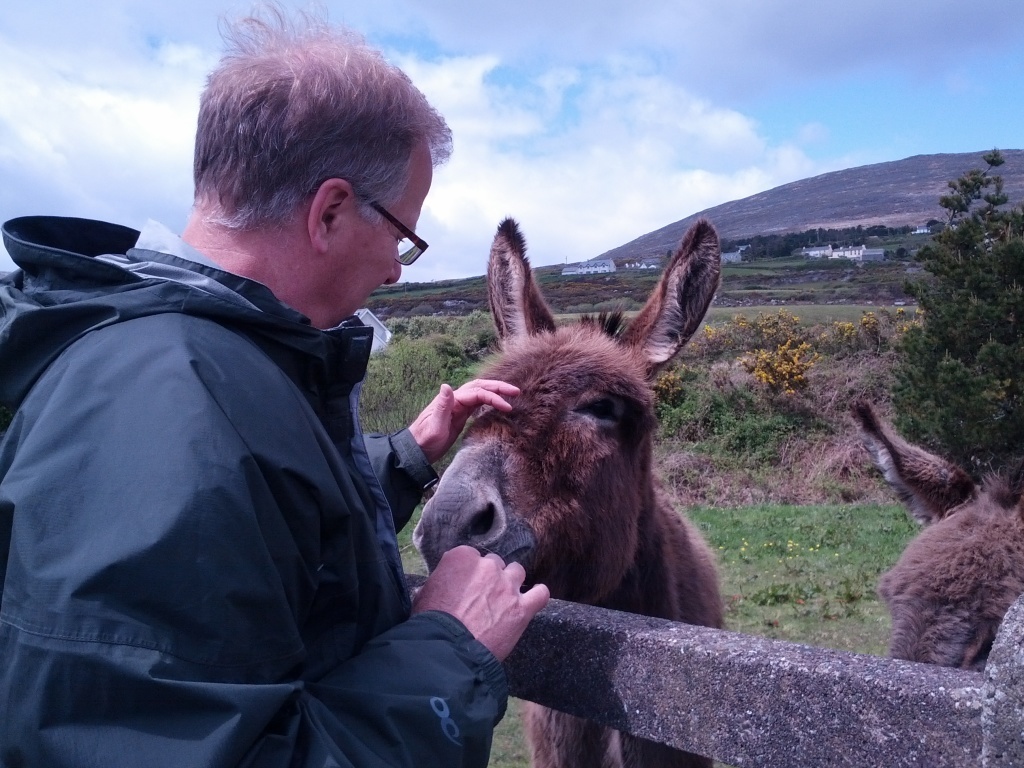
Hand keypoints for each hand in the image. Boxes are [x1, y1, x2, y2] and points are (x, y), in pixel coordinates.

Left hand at [408, 379, 518, 463]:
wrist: (416, 451)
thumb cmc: (425, 441)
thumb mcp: (434, 427)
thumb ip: (442, 407)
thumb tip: (447, 385)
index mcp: (452, 401)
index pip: (477, 393)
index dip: (494, 397)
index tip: (508, 407)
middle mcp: (455, 399)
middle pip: (480, 387)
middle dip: (498, 387)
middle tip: (516, 392)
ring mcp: (457, 406)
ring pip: (479, 393)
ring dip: (495, 392)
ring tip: (511, 395)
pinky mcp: (459, 414)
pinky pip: (477, 403)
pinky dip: (489, 400)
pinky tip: (497, 404)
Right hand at [411, 546, 549, 660]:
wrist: (448, 650)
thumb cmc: (430, 624)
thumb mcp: (423, 596)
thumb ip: (436, 585)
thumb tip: (434, 588)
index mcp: (462, 557)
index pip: (470, 556)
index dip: (467, 573)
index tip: (464, 588)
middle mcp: (487, 566)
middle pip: (495, 563)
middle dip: (489, 578)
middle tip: (481, 599)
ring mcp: (507, 585)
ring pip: (517, 572)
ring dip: (511, 583)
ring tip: (503, 601)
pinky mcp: (523, 607)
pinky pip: (541, 593)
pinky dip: (537, 596)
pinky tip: (530, 602)